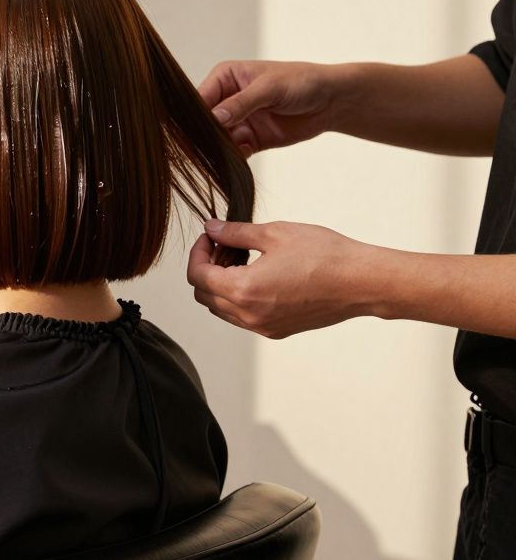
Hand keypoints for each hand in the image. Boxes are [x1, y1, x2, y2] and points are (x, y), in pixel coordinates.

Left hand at [186, 219, 379, 338]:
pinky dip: (238, 297)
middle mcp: (249, 315)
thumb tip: (211, 229)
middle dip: (206, 268)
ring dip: (221, 284)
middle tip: (225, 246)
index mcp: (243, 290)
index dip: (198, 252)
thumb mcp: (274, 234)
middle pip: (204, 295)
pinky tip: (257, 274)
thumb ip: (235, 233)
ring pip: (221, 308)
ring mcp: (263, 326)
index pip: (197, 276)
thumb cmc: (324, 256)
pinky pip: (242, 317)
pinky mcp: (277, 330)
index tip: (210, 237)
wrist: (361, 282)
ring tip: (242, 259)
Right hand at [197, 60, 337, 156]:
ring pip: (217, 138)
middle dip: (205, 134)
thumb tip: (215, 118)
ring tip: (224, 153)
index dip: (195, 115)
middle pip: (205, 121)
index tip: (194, 130)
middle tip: (206, 146)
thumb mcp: (270, 88)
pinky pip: (233, 151)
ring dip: (219, 148)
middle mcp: (227, 98)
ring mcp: (237, 120)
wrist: (330, 101)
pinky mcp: (249, 139)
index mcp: (225, 78)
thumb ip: (241, 103)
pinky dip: (234, 157)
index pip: (200, 97)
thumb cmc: (302, 82)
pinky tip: (241, 155)